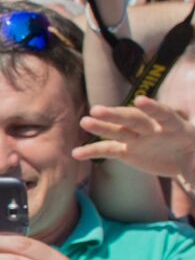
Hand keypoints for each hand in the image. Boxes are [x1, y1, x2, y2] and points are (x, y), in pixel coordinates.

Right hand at [76, 96, 194, 178]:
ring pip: (118, 130)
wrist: (187, 159)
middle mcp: (153, 129)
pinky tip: (76, 153)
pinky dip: (93, 151)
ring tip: (84, 122)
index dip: (154, 108)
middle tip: (98, 110)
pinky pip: (108, 150)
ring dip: (101, 126)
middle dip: (117, 115)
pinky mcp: (128, 150)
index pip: (164, 115)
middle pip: (134, 120)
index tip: (141, 101)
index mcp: (176, 128)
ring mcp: (139, 138)